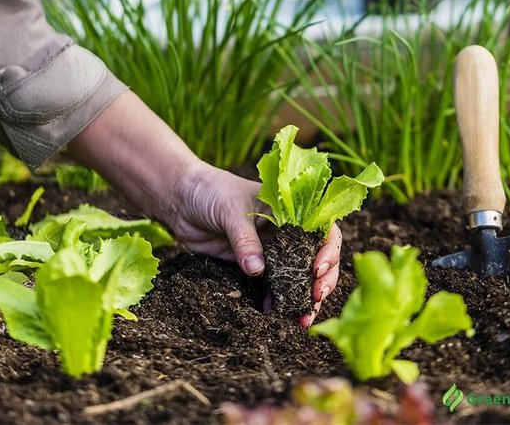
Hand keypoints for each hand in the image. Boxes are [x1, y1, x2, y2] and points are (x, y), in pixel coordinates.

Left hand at [171, 162, 340, 327]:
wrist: (181, 199)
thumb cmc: (211, 190)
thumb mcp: (231, 210)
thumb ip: (245, 240)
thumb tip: (257, 271)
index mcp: (291, 210)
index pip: (322, 230)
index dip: (328, 250)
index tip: (317, 268)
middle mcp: (287, 232)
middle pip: (317, 257)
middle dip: (322, 280)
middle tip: (316, 298)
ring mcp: (272, 250)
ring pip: (298, 276)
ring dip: (303, 296)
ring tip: (303, 318)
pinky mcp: (253, 265)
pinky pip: (271, 285)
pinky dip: (277, 300)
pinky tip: (276, 312)